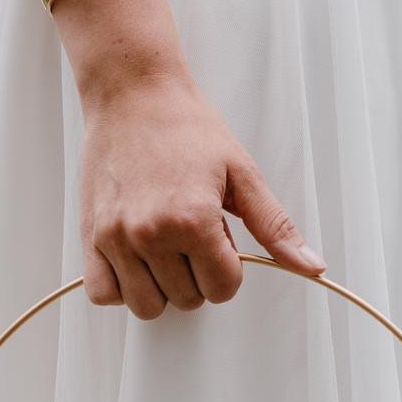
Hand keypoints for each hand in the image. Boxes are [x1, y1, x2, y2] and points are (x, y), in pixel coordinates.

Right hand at [78, 73, 324, 319]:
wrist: (132, 95)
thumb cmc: (187, 128)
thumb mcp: (242, 173)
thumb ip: (275, 227)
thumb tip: (312, 266)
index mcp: (193, 220)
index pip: (222, 288)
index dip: (229, 268)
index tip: (220, 239)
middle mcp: (151, 234)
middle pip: (187, 300)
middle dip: (198, 275)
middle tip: (191, 235)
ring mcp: (115, 237)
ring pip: (147, 306)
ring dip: (162, 287)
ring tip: (165, 250)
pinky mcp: (90, 236)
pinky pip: (103, 293)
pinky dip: (120, 288)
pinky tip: (136, 261)